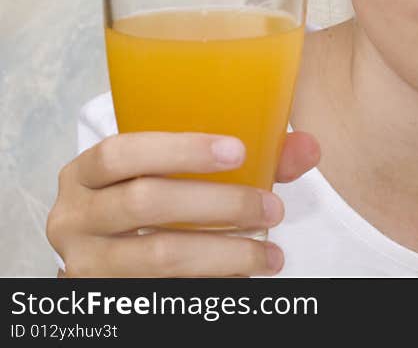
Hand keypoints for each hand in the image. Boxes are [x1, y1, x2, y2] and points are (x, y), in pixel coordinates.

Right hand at [46, 130, 320, 277]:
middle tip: (271, 207)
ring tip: (269, 253)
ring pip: (160, 258)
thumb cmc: (155, 196)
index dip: (180, 149)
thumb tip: (308, 148)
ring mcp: (86, 267)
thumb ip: (244, 155)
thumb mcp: (180, 170)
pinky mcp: (108, 304)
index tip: (239, 151)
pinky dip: (213, 284)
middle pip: (145, 204)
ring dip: (226, 253)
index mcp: (85, 173)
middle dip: (220, 205)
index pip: (122, 152)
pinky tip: (244, 277)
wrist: (111, 254)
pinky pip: (165, 295)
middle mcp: (74, 219)